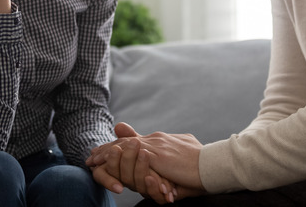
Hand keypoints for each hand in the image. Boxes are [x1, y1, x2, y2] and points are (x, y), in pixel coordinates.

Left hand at [88, 123, 205, 191]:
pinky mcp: (155, 154)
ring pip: (124, 146)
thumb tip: (160, 162)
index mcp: (163, 141)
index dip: (121, 146)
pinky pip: (128, 153)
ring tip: (93, 159)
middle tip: (93, 155)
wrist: (213, 164)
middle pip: (126, 142)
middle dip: (109, 149)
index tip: (108, 151)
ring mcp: (155, 145)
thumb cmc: (202, 166)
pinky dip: (113, 156)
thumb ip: (168, 158)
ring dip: (106, 153)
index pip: (137, 142)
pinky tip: (102, 162)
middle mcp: (157, 139)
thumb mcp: (183, 160)